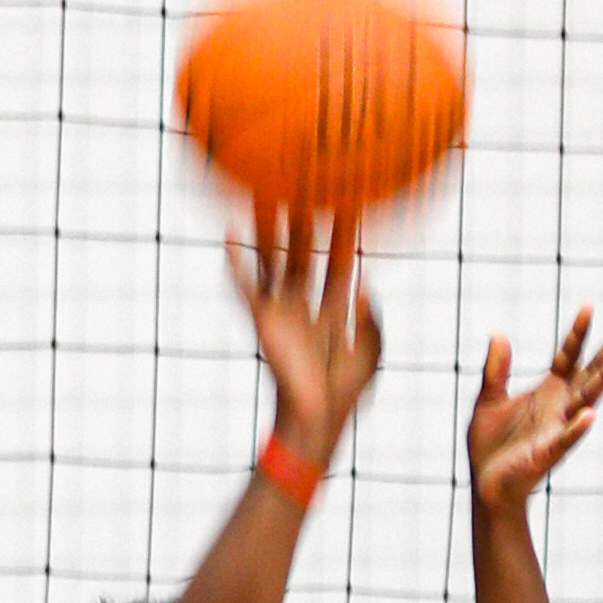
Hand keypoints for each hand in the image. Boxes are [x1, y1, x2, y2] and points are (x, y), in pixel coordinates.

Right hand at [230, 203, 385, 491]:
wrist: (317, 420)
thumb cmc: (344, 394)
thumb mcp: (373, 352)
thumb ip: (373, 318)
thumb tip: (364, 282)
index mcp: (333, 307)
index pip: (338, 260)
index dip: (344, 232)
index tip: (350, 198)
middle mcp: (304, 302)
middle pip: (302, 250)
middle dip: (304, 218)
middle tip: (303, 182)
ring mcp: (280, 309)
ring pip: (272, 259)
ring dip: (267, 228)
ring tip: (261, 193)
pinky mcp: (262, 321)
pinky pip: (246, 286)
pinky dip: (236, 262)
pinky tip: (228, 235)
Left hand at [466, 307, 602, 523]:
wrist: (485, 484)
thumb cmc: (491, 443)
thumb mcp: (488, 399)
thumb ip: (495, 369)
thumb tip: (498, 333)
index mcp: (549, 390)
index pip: (569, 355)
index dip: (578, 332)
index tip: (589, 306)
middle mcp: (560, 406)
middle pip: (590, 372)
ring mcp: (558, 428)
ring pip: (587, 399)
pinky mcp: (548, 452)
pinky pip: (566, 438)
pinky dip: (577, 428)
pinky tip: (590, 415)